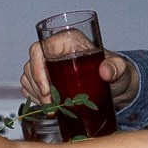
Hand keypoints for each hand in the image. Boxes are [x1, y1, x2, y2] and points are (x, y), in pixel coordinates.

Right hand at [22, 42, 137, 108]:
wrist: (116, 86)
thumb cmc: (116, 72)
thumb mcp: (120, 69)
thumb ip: (116, 67)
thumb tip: (105, 72)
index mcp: (67, 40)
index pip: (39, 49)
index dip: (37, 69)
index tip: (47, 90)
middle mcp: (54, 50)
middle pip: (31, 65)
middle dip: (37, 87)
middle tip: (51, 104)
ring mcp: (48, 65)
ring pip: (28, 77)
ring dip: (36, 94)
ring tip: (52, 107)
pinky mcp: (46, 79)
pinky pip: (30, 87)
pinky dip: (36, 98)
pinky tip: (49, 106)